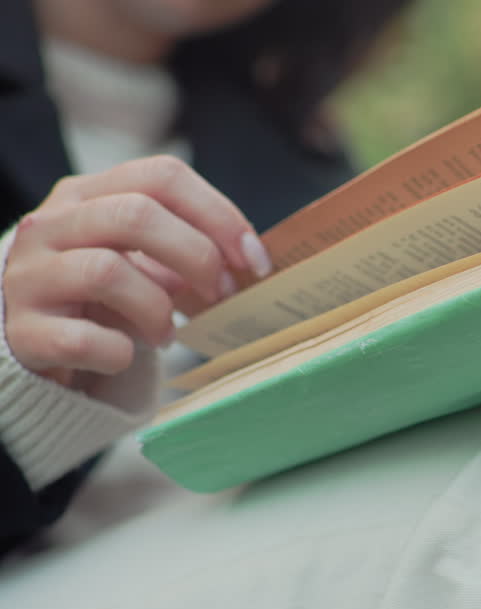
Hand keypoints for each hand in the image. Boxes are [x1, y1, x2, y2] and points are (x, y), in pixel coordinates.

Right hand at [3, 155, 268, 385]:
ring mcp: (29, 275)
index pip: (162, 176)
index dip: (220, 215)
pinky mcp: (22, 331)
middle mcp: (50, 225)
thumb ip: (185, 247)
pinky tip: (125, 356)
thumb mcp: (139, 258)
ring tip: (167, 334)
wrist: (30, 340)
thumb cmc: (100, 296)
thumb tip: (249, 261)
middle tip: (220, 295)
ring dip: (157, 309)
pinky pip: (83, 339)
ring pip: (106, 271)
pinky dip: (119, 353)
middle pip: (136, 215)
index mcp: (86, 195)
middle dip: (197, 256)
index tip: (255, 260)